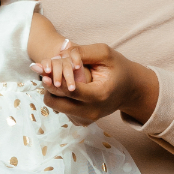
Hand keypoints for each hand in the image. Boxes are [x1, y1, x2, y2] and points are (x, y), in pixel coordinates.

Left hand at [37, 43, 158, 125]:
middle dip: (49, 87)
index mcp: (99, 95)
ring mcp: (87, 119)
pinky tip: (66, 87)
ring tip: (56, 78)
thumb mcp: (105, 53)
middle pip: (57, 103)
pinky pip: (62, 110)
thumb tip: (59, 53)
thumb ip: (82, 51)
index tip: (42, 71)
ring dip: (53, 92)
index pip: (70, 91)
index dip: (54, 81)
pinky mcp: (82, 121)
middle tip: (45, 74)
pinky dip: (61, 98)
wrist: (131, 90)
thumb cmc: (119, 68)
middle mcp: (92, 112)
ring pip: (57, 107)